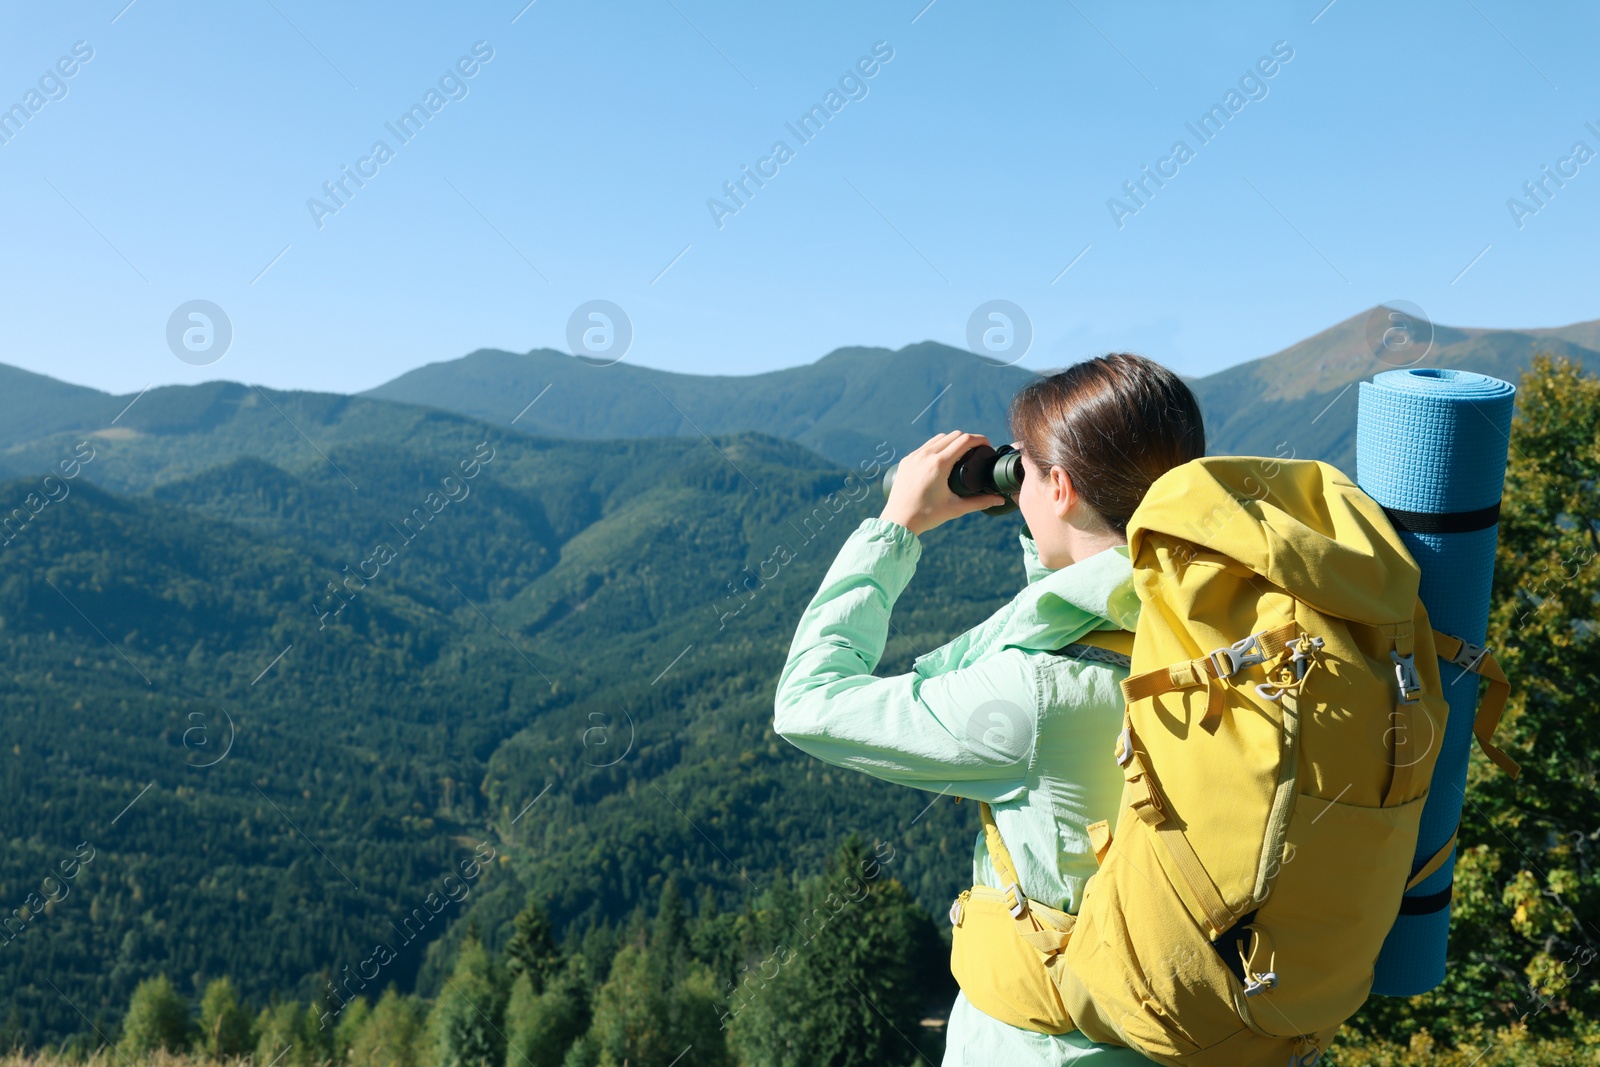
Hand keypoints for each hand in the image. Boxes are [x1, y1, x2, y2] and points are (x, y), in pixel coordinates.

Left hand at [880, 431, 1007, 536]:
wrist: (898, 521)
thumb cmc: (927, 516)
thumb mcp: (956, 508)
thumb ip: (980, 502)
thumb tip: (999, 500)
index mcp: (939, 464)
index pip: (965, 440)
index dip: (981, 440)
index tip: (987, 446)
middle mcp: (926, 455)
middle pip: (954, 435)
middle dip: (969, 439)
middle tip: (977, 451)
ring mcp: (914, 456)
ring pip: (939, 438)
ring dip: (953, 440)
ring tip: (962, 452)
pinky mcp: (907, 460)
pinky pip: (925, 446)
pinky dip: (938, 446)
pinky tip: (943, 456)